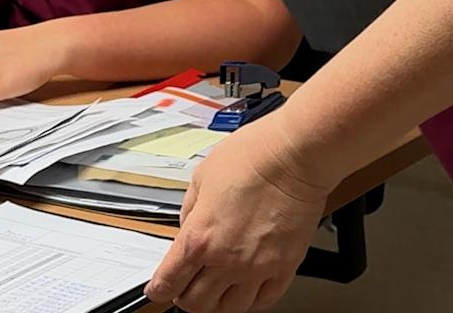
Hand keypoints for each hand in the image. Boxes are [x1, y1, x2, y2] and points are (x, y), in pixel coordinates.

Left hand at [146, 119, 329, 312]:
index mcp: (199, 237)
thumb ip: (190, 211)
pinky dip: (251, 300)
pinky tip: (247, 289)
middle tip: (185, 288)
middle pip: (197, 303)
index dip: (159, 289)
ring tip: (216, 289)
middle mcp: (226, 259)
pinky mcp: (284, 266)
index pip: (169, 281)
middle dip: (185, 298)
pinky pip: (264, 300)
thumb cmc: (251, 158)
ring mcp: (257, 267)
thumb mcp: (201, 178)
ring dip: (218, 302)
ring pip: (230, 308)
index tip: (159, 289)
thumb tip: (188, 227)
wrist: (293, 156)